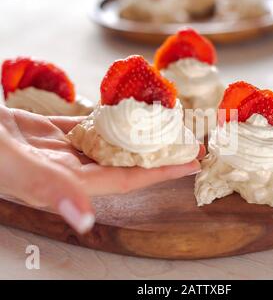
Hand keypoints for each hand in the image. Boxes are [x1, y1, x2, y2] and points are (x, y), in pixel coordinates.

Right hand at [0, 106, 203, 233]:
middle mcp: (63, 169)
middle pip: (123, 161)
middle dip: (156, 153)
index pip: (125, 178)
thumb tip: (83, 219)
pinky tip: (120, 116)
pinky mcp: (44, 133)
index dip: (160, 171)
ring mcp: (55, 150)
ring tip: (163, 128)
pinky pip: (83, 128)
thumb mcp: (7, 162)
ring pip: (106, 144)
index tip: (191, 162)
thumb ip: (45, 187)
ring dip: (134, 136)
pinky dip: (103, 122)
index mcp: (62, 181)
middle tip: (187, 141)